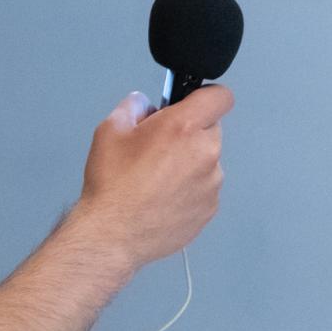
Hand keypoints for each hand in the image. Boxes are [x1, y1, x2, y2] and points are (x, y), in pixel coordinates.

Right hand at [77, 84, 232, 270]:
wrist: (112, 234)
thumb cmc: (112, 185)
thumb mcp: (111, 129)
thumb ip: (133, 105)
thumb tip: (144, 104)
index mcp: (184, 127)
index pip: (220, 97)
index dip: (206, 96)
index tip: (193, 102)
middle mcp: (205, 152)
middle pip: (210, 129)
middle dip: (190, 132)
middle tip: (160, 145)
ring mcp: (211, 183)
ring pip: (208, 160)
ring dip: (190, 162)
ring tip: (157, 177)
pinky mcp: (210, 207)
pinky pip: (205, 187)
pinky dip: (190, 188)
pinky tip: (163, 196)